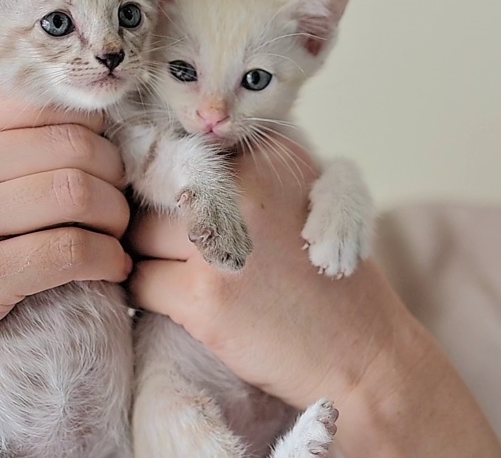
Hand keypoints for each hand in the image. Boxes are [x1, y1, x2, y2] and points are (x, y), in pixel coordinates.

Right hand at [0, 83, 131, 455]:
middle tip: (118, 206)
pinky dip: (107, 259)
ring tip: (115, 236)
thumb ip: (0, 142)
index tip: (104, 158)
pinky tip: (111, 268)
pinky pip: (70, 251)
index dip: (91, 125)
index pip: (38, 98)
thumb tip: (95, 115)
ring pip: (77, 192)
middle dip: (114, 175)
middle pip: (71, 144)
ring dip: (116, 217)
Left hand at [127, 136, 500, 456]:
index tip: (184, 207)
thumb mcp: (307, 199)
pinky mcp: (205, 296)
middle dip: (157, 222)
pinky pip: (140, 282)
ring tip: (186, 281)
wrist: (362, 354)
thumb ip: (252, 172)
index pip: (185, 145)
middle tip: (182, 252)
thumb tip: (170, 156)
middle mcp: (249, 188)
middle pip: (156, 189)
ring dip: (150, 258)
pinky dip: (148, 297)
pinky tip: (184, 306)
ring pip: (139, 235)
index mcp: (273, 157)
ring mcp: (224, 242)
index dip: (174, 178)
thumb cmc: (329, 281)